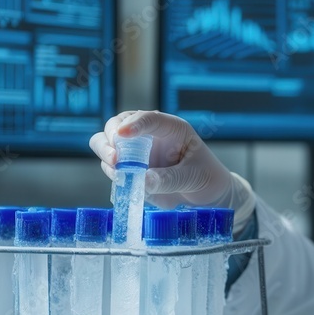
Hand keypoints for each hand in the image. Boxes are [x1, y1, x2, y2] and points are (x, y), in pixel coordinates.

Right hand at [89, 111, 253, 219]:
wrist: (207, 196)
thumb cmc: (206, 177)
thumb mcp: (194, 177)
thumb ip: (170, 179)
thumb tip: (142, 181)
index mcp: (171, 128)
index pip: (149, 118)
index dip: (135, 123)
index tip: (122, 134)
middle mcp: (149, 135)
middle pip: (117, 124)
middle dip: (110, 136)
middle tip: (115, 157)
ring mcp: (136, 152)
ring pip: (106, 143)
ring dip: (105, 154)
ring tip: (116, 169)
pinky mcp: (130, 170)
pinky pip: (111, 168)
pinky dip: (111, 173)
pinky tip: (122, 182)